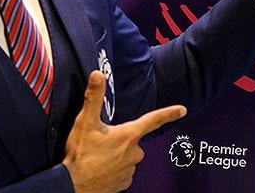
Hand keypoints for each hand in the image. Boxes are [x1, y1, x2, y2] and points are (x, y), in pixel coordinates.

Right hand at [64, 71, 186, 192]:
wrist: (72, 187)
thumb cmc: (80, 155)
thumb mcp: (85, 122)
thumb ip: (93, 97)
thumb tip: (97, 74)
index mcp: (128, 135)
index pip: (153, 120)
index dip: (168, 113)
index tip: (182, 110)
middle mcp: (134, 153)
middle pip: (133, 140)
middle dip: (120, 139)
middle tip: (100, 143)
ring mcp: (129, 170)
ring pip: (127, 157)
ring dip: (115, 155)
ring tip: (96, 157)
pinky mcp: (123, 184)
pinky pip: (122, 172)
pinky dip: (113, 169)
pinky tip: (99, 169)